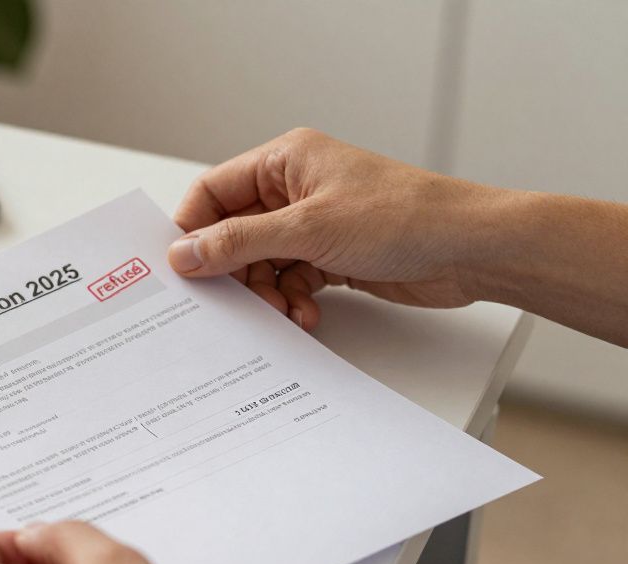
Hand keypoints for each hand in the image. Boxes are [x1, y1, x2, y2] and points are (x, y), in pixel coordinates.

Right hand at [167, 128, 499, 330]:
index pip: (214, 191)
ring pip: (261, 264)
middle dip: (235, 272)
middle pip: (234, 234)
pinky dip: (292, 301)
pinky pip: (290, 281)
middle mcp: (296, 189)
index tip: (182, 268)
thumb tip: (185, 252)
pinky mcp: (332, 255)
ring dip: (266, 294)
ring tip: (283, 311)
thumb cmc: (404, 216)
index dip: (193, 229)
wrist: (470, 249)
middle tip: (235, 302)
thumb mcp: (307, 229)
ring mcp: (314, 224)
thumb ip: (238, 242)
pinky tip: (306, 314)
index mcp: (285, 160)